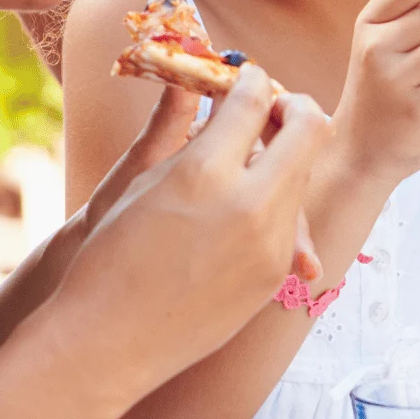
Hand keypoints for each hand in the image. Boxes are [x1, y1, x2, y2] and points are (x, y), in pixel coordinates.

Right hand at [39, 67, 328, 404]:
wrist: (111, 340)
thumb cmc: (111, 253)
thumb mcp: (143, 178)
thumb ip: (183, 127)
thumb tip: (204, 81)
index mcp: (206, 171)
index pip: (254, 99)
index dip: (254, 80)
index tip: (248, 79)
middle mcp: (249, 203)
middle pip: (308, 128)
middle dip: (294, 108)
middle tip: (271, 109)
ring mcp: (271, 243)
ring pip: (305, 173)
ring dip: (287, 156)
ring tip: (252, 160)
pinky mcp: (276, 274)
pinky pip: (294, 220)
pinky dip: (277, 201)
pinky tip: (248, 205)